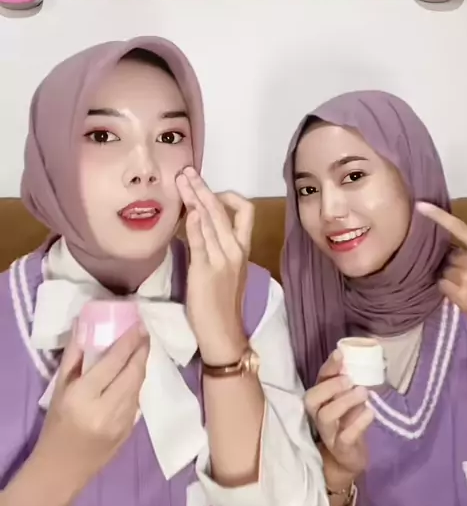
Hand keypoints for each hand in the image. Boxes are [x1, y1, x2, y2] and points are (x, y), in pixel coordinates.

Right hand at [33, 322, 148, 495]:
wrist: (62, 469)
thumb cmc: (56, 425)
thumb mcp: (59, 389)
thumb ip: (74, 356)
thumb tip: (85, 325)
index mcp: (84, 397)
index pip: (113, 363)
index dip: (129, 342)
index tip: (138, 325)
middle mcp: (106, 410)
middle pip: (133, 374)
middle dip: (142, 351)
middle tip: (144, 332)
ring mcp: (122, 423)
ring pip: (139, 387)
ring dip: (142, 366)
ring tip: (142, 348)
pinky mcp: (130, 432)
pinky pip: (138, 401)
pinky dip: (138, 384)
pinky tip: (135, 373)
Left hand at [176, 167, 253, 364]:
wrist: (223, 333)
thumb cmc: (222, 304)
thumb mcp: (226, 270)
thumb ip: (215, 246)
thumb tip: (198, 223)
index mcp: (242, 248)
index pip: (245, 211)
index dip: (228, 195)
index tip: (209, 190)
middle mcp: (235, 249)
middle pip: (222, 209)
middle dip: (203, 188)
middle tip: (187, 172)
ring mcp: (222, 259)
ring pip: (211, 220)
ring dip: (195, 197)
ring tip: (181, 182)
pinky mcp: (206, 270)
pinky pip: (200, 242)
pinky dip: (193, 224)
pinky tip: (185, 211)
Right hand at [305, 350, 372, 486]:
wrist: (347, 460)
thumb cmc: (347, 424)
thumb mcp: (347, 402)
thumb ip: (349, 386)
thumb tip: (359, 362)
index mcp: (321, 399)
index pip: (319, 380)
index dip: (328, 367)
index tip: (340, 353)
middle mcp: (318, 415)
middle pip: (312, 398)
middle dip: (330, 386)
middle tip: (350, 380)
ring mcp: (328, 433)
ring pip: (326, 416)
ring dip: (344, 402)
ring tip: (363, 392)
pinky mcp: (341, 449)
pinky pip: (346, 436)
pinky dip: (358, 423)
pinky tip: (370, 412)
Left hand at [417, 201, 466, 321]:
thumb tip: (456, 249)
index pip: (458, 228)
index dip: (438, 215)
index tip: (420, 205)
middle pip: (449, 254)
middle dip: (453, 259)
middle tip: (463, 267)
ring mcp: (464, 279)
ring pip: (443, 270)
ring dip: (449, 273)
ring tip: (463, 281)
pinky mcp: (459, 296)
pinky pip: (442, 284)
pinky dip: (447, 286)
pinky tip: (460, 290)